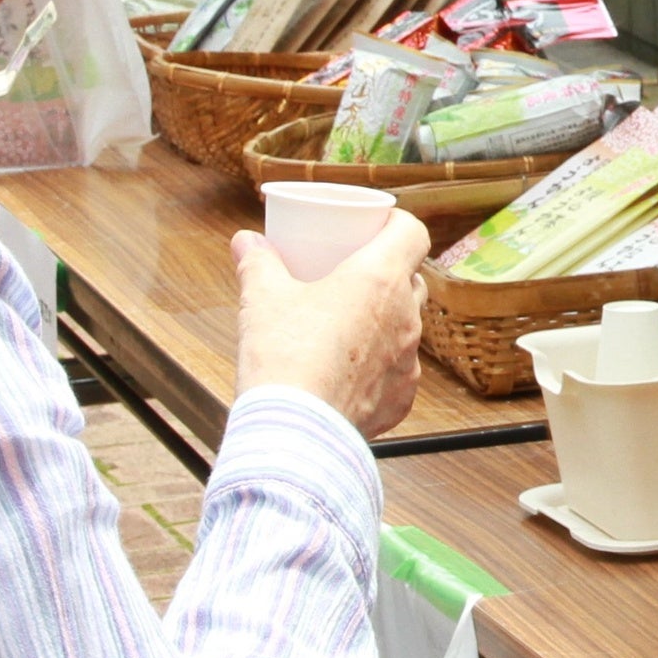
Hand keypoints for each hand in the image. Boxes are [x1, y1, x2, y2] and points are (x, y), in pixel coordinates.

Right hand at [233, 216, 429, 439]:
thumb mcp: (262, 298)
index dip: (397, 225)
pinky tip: (348, 373)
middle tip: (352, 278)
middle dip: (387, 274)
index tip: (376, 227)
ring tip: (347, 327)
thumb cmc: (282, 356)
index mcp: (379, 279)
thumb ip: (257, 263)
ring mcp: (408, 361)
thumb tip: (245, 241)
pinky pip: (397, 373)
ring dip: (383, 322)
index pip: (412, 233)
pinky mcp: (402, 398)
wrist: (293, 431)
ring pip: (405, 328)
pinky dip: (377, 368)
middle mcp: (405, 317)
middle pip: (411, 280)